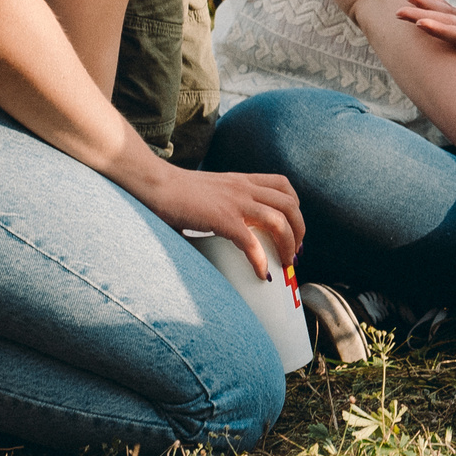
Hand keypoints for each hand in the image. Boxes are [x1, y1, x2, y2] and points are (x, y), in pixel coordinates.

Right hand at [136, 163, 305, 277]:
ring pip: (280, 222)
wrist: (155, 184)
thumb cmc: (174, 192)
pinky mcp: (222, 218)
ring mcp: (235, 202)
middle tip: (294, 252)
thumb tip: (224, 232)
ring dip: (288, 245)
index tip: (293, 228)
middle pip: (290, 205)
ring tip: (285, 264)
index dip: (295, 207)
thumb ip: (223, 205)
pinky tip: (262, 274)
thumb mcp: (210, 192)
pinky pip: (252, 242)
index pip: (284, 185)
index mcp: (242, 181)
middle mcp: (244, 188)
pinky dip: (261, 261)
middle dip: (300, 231)